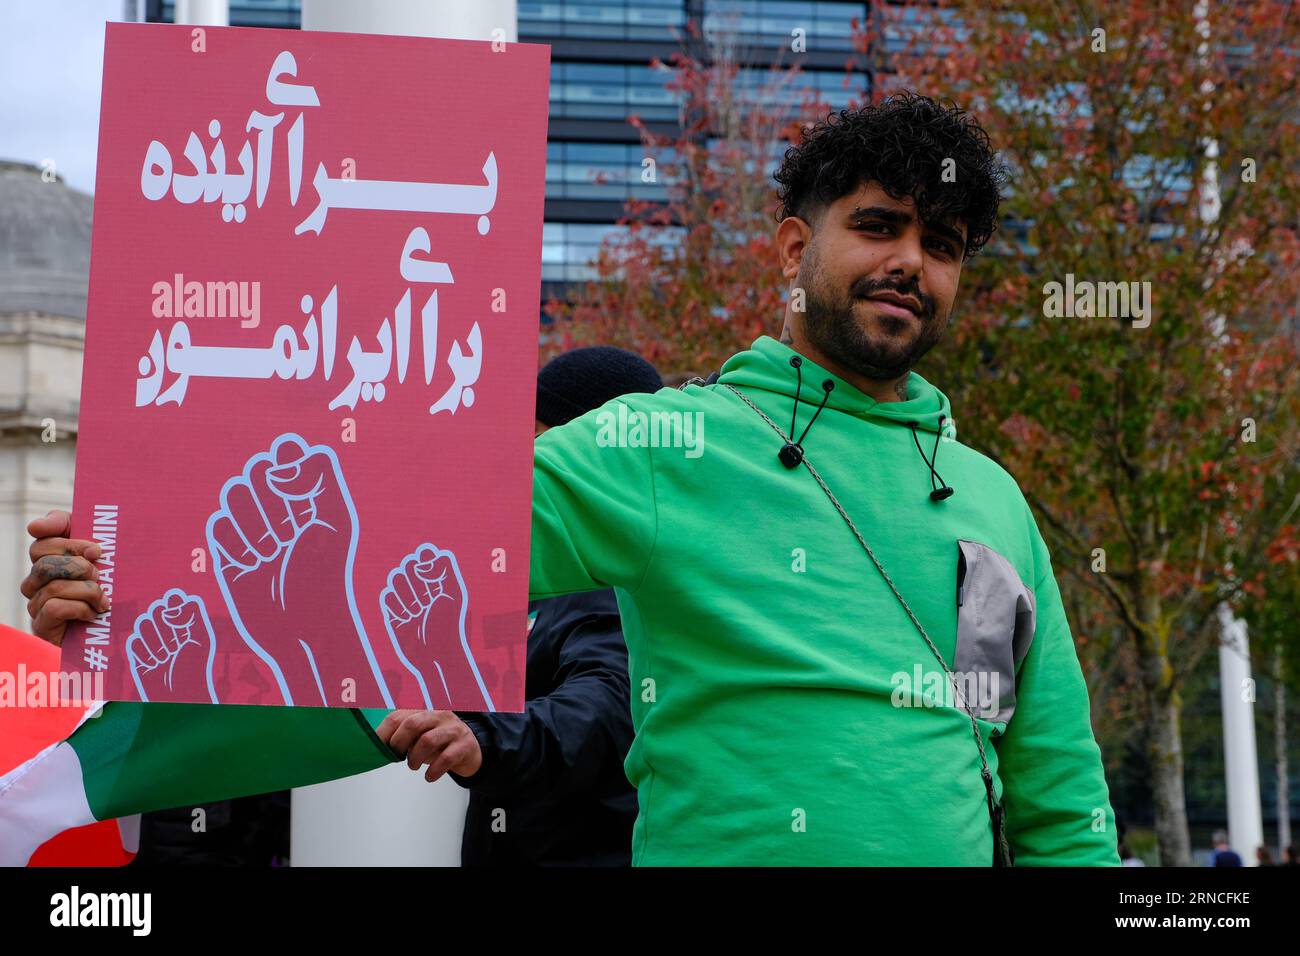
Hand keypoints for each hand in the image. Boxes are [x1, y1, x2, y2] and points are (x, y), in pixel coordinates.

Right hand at [20, 510, 108, 645]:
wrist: (116, 635)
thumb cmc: (112, 592)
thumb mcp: (105, 559)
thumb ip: (83, 533)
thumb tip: (36, 526)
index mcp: (51, 558)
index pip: (43, 539)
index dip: (68, 542)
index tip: (97, 550)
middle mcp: (38, 579)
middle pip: (45, 563)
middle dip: (80, 568)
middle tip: (101, 576)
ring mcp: (37, 602)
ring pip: (54, 585)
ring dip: (87, 591)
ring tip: (104, 600)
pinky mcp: (42, 625)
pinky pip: (54, 607)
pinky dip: (80, 609)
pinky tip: (93, 614)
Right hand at [127, 589, 218, 702]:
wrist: (179, 694)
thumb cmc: (194, 666)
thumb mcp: (201, 638)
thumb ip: (192, 614)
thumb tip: (170, 605)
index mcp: (184, 620)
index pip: (172, 599)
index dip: (173, 606)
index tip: (179, 621)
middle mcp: (166, 626)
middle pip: (154, 610)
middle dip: (165, 629)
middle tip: (176, 645)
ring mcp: (151, 639)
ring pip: (142, 625)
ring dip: (156, 644)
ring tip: (166, 657)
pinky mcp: (138, 653)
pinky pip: (134, 643)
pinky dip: (146, 655)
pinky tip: (155, 665)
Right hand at [206, 433, 389, 706]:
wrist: (303, 625)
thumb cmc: (326, 574)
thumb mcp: (335, 519)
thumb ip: (318, 475)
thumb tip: (278, 463)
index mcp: (307, 494)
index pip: (286, 451)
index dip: (287, 464)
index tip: (299, 492)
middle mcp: (278, 506)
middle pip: (255, 469)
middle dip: (271, 499)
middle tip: (289, 533)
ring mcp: (251, 527)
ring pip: (233, 494)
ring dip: (254, 523)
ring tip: (273, 553)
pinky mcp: (229, 552)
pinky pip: (218, 527)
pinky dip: (236, 545)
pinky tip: (253, 565)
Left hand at [376, 709, 482, 781]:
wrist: (470, 749)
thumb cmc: (439, 743)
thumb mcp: (418, 735)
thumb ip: (401, 737)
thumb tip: (377, 749)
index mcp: (423, 710)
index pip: (397, 717)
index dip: (383, 735)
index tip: (376, 750)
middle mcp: (439, 715)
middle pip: (412, 724)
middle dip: (399, 744)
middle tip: (398, 756)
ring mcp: (453, 729)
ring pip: (428, 740)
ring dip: (415, 758)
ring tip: (413, 766)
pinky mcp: (465, 745)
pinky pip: (446, 758)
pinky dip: (433, 770)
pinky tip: (429, 776)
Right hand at [380, 544, 492, 709]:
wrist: (435, 654)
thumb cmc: (448, 624)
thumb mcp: (453, 592)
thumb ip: (444, 567)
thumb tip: (420, 559)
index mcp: (437, 578)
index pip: (425, 553)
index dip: (425, 561)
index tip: (433, 578)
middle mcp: (421, 585)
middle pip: (407, 563)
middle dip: (417, 582)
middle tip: (427, 600)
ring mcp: (406, 597)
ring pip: (394, 578)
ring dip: (407, 596)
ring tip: (418, 613)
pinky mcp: (393, 611)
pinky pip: (386, 596)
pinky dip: (397, 607)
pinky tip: (406, 619)